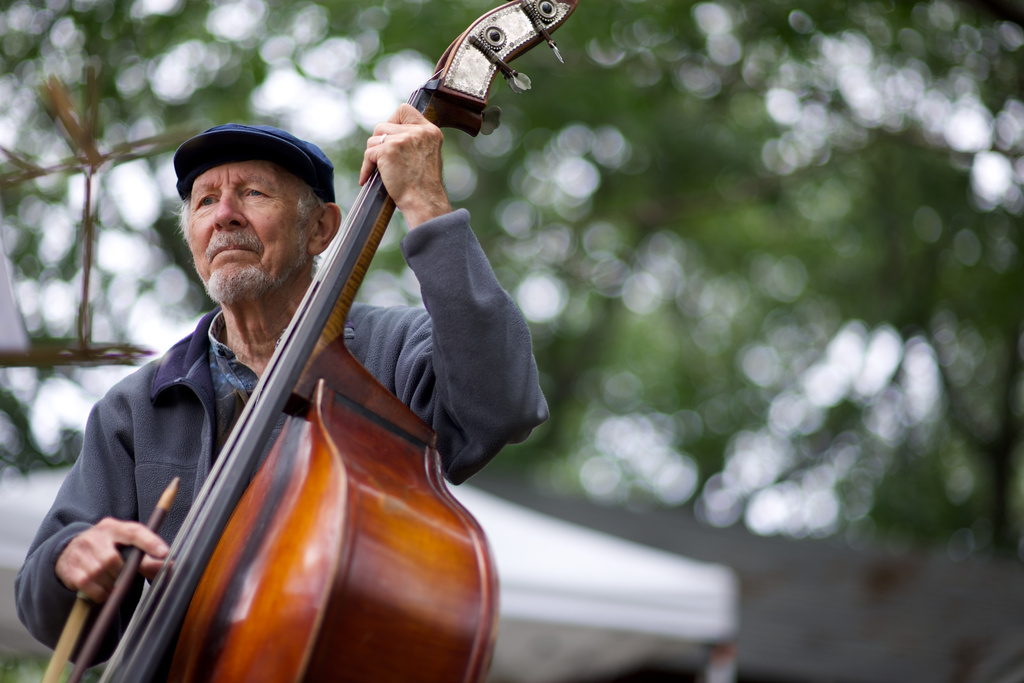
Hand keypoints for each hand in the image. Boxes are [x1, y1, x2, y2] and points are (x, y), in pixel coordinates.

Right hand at [55, 518, 168, 602]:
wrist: (68, 552)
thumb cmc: (106, 549)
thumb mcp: (125, 547)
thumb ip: (147, 559)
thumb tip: (170, 567)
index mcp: (114, 527)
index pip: (133, 532)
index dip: (150, 542)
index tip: (165, 553)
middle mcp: (95, 537)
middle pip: (112, 559)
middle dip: (122, 573)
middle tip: (126, 578)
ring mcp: (80, 553)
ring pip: (99, 573)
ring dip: (112, 585)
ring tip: (114, 584)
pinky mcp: (70, 569)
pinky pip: (88, 586)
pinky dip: (100, 593)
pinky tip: (103, 590)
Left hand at [359, 104, 451, 228]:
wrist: (424, 202)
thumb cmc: (424, 186)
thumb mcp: (427, 155)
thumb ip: (414, 141)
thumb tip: (390, 133)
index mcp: (430, 131)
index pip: (405, 110)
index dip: (393, 120)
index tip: (390, 136)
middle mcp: (418, 131)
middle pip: (384, 125)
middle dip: (379, 143)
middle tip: (383, 160)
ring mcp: (403, 139)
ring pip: (374, 139)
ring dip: (373, 155)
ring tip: (381, 171)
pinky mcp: (389, 150)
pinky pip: (368, 154)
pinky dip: (366, 168)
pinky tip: (367, 179)